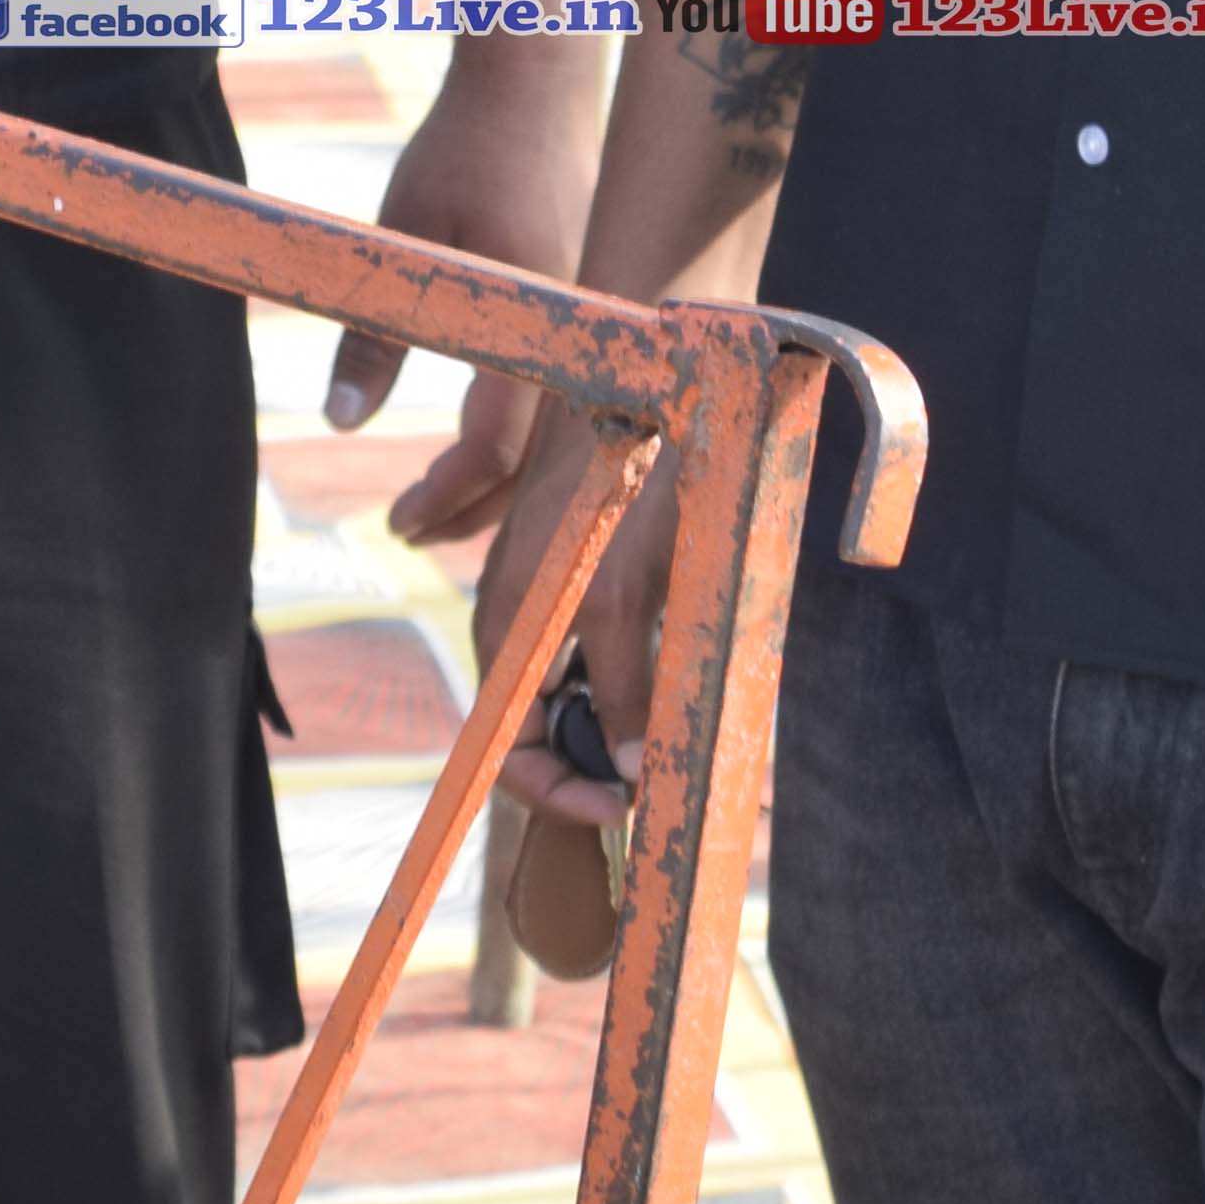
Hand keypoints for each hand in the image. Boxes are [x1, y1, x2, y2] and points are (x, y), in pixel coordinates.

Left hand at [336, 55, 597, 538]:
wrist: (535, 82)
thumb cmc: (463, 149)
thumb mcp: (401, 240)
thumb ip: (374, 334)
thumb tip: (340, 424)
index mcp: (532, 323)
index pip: (495, 450)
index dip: (443, 498)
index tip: (395, 523)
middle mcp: (579, 335)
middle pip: (539, 467)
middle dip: (473, 513)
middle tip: (407, 530)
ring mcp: (595, 325)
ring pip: (562, 441)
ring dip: (503, 487)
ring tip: (440, 508)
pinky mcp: (595, 312)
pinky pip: (570, 401)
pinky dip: (529, 443)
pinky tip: (484, 446)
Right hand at [469, 393, 683, 817]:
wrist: (654, 392)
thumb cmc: (627, 485)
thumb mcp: (623, 596)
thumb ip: (624, 688)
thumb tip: (631, 773)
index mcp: (510, 640)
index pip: (509, 755)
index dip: (559, 796)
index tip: (625, 811)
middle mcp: (526, 633)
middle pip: (550, 737)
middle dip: (603, 773)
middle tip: (666, 787)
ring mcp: (561, 609)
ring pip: (590, 703)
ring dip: (632, 734)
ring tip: (691, 748)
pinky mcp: (601, 587)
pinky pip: (619, 662)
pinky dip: (651, 690)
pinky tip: (695, 689)